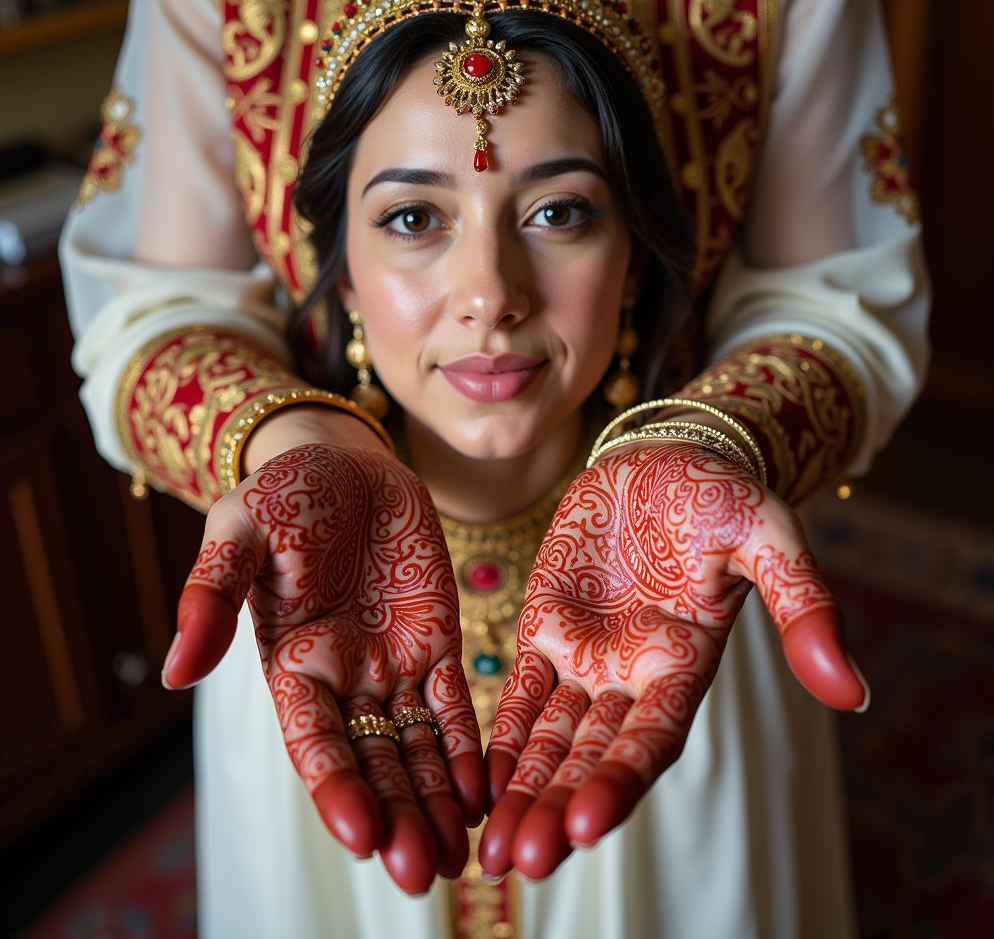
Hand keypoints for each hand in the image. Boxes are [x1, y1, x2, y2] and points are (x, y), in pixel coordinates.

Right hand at [161, 439, 485, 892]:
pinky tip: (483, 794)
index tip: (362, 835)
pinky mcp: (436, 642)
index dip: (335, 787)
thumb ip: (209, 598)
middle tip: (424, 872)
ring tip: (459, 856)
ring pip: (416, 746)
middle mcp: (343, 677)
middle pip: (371, 760)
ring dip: (434, 800)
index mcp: (292, 662)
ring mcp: (393, 663)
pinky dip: (467, 749)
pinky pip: (454, 704)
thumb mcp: (237, 531)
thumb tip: (171, 674)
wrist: (349, 461)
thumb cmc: (285, 492)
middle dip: (395, 815)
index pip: (313, 740)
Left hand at [480, 442, 866, 879]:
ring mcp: (586, 655)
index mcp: (685, 664)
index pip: (652, 738)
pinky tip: (475, 782)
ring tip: (487, 852)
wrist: (664, 458)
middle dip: (557, 807)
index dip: (619, 779)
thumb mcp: (768, 536)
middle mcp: (633, 676)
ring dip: (522, 790)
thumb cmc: (721, 495)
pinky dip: (500, 736)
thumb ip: (804, 608)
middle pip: (593, 755)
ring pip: (550, 736)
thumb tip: (854, 694)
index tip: (584, 825)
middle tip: (519, 862)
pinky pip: (520, 691)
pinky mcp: (547, 626)